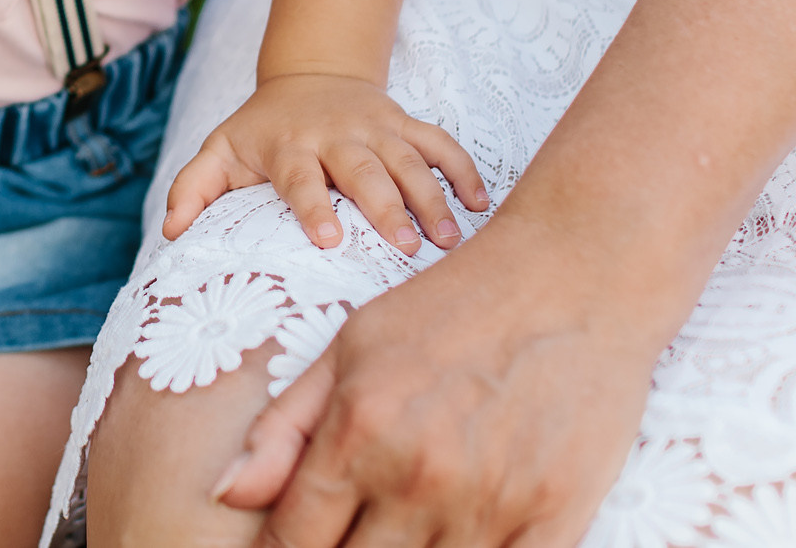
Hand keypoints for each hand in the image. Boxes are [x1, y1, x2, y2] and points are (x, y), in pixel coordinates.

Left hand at [164, 74, 487, 254]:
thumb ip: (193, 189)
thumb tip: (172, 232)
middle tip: (407, 247)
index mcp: (289, 147)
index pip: (300, 178)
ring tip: (450, 239)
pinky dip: (462, 169)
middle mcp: (336, 135)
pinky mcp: (405, 124)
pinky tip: (482, 203)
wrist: (308, 76)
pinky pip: (440, 143)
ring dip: (432, 198)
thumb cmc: (261, 132)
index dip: (313, 206)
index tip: (328, 240)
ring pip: (408, 160)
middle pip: (364, 171)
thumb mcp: (220, 152)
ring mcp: (376, 128)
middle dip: (386, 207)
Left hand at [214, 216, 658, 546]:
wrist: (572, 275)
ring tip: (403, 533)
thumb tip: (223, 493)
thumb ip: (284, 426)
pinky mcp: (556, 518)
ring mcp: (491, 503)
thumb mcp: (351, 347)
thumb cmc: (453, 307)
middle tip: (349, 534)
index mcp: (360, 430)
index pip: (295, 541)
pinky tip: (459, 543)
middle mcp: (420, 473)